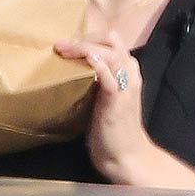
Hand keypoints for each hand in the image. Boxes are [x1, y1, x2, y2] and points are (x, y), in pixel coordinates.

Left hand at [55, 37, 145, 180]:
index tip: (69, 44)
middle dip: (86, 37)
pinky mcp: (117, 101)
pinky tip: (86, 59)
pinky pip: (109, 76)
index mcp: (128, 74)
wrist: (126, 158)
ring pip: (111, 53)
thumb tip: (72, 71)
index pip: (113, 43)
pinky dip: (98, 64)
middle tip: (64, 45)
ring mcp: (126, 87)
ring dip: (84, 47)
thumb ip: (96, 83)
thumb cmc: (113, 133)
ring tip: (64, 49)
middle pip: (113, 40)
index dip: (90, 38)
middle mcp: (130, 76)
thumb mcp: (103, 101)